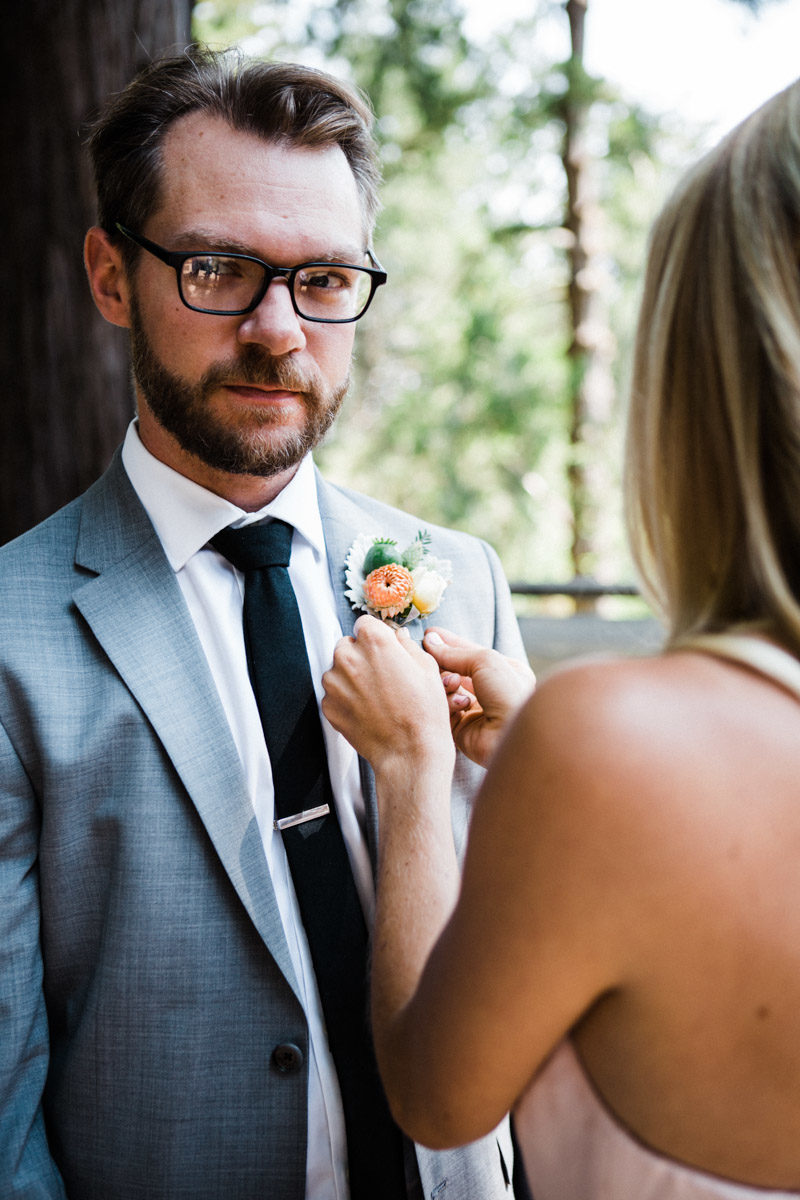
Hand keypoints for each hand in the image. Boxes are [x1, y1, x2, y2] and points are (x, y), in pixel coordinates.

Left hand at [322, 615, 455, 777]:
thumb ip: (406, 645)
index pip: (365, 623)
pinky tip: (368, 710)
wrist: (409, 753)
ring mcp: (334, 682)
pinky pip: (335, 693)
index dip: (377, 636)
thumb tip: (398, 637)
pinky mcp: (328, 705)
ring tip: (377, 696)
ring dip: (352, 676)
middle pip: (348, 645)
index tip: (384, 649)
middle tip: (383, 676)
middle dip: (362, 655)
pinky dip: (347, 698)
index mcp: (374, 641)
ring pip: (339, 669)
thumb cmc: (423, 712)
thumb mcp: (427, 668)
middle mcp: (348, 656)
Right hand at [422, 628, 534, 766]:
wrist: (511, 735)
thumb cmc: (509, 694)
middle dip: (443, 665)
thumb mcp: (486, 661)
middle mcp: (490, 692)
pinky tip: (455, 702)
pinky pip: (444, 711)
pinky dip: (446, 703)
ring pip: (447, 691)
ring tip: (451, 683)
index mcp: (503, 672)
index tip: (429, 635)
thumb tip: (432, 641)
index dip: (450, 644)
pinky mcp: (462, 730)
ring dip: (446, 684)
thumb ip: (457, 652)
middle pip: (456, 671)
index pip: (470, 654)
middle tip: (428, 657)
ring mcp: (476, 711)